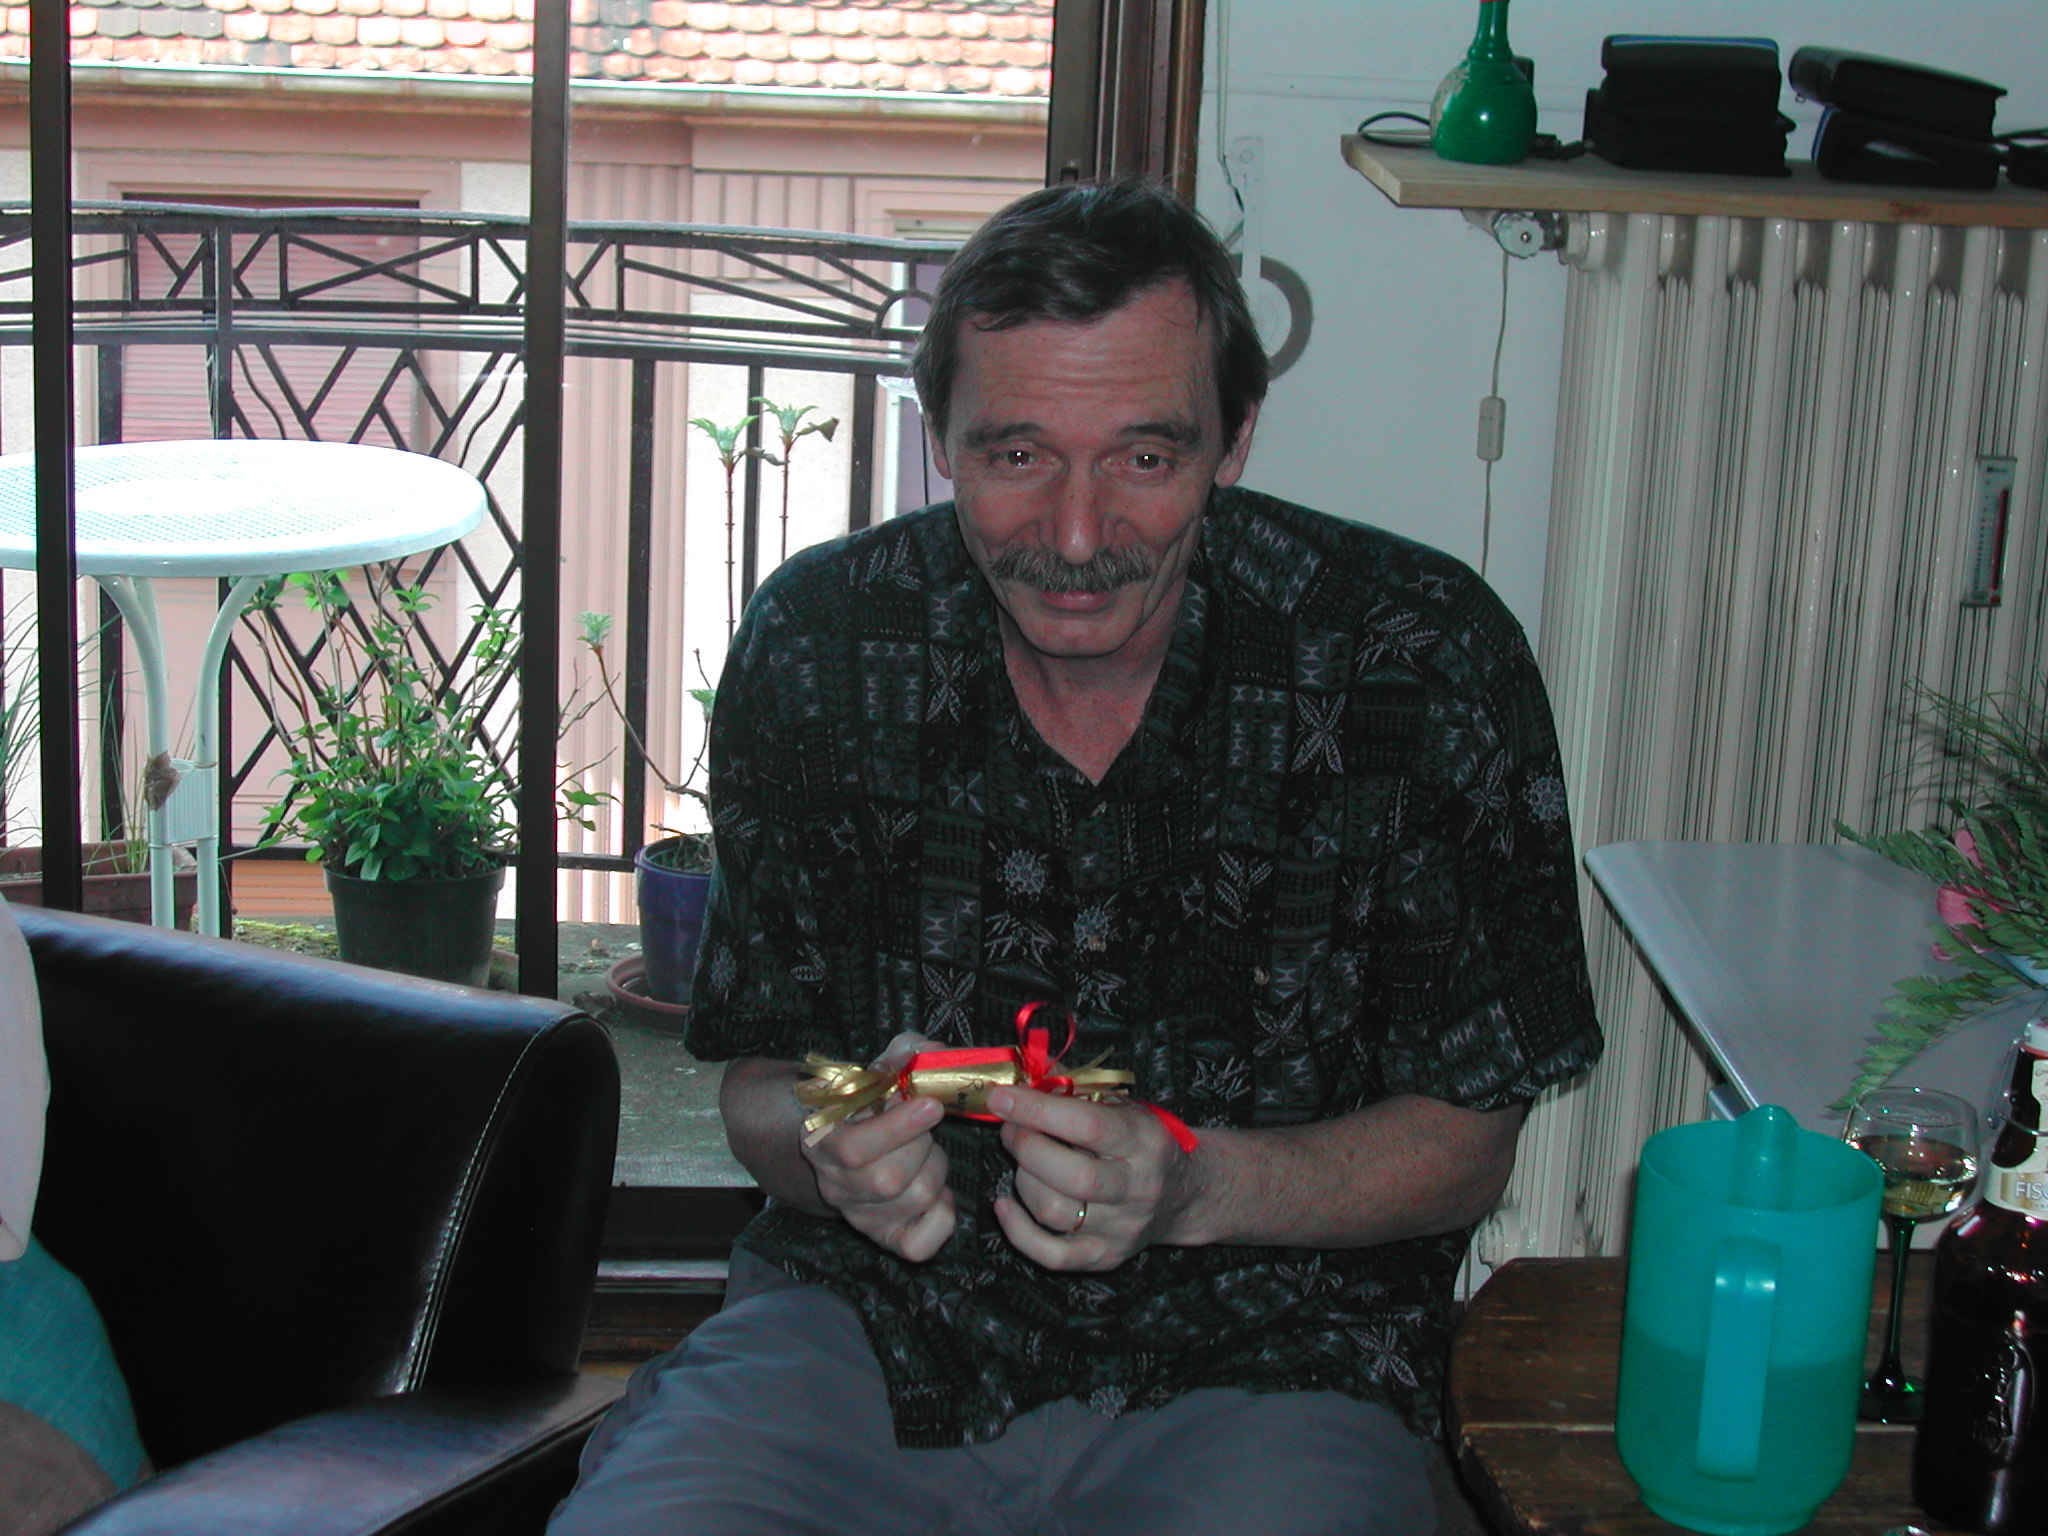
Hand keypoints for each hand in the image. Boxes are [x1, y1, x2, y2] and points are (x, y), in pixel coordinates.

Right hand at [800, 1032, 955, 1261]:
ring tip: (926, 1151)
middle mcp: (833, 1185)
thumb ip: (904, 1053)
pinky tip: (937, 1191)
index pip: (853, 1149)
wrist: (851, 1138)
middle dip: (923, 1145)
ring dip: (936, 1168)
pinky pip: (921, 1244)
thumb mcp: (878, 1069)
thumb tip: (932, 1051)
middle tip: (923, 1125)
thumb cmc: (868, 1101)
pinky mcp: (886, 1238)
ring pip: (914, 1199)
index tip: (931, 1104)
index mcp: (821, 1140)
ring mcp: (858, 1216)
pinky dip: (942, 1215)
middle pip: (889, 1180)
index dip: (897, 1129)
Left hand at [986, 1085, 1197, 1270]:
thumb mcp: (1123, 1106)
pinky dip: (1018, 1231)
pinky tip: (1005, 1205)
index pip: (1088, 1125)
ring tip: (1024, 1162)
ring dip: (1022, 1181)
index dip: (1038, 1111)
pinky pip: (1052, 1256)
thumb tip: (1020, 1081)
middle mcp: (1136, 1188)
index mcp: (1143, 1141)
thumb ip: (1075, 1092)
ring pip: (1054, 1212)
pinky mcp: (1105, 1257)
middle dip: (1026, 1147)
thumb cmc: (1142, 1143)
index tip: (1002, 1098)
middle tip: (1011, 1129)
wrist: (1184, 1194)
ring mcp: (1122, 1228)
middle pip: (1072, 1176)